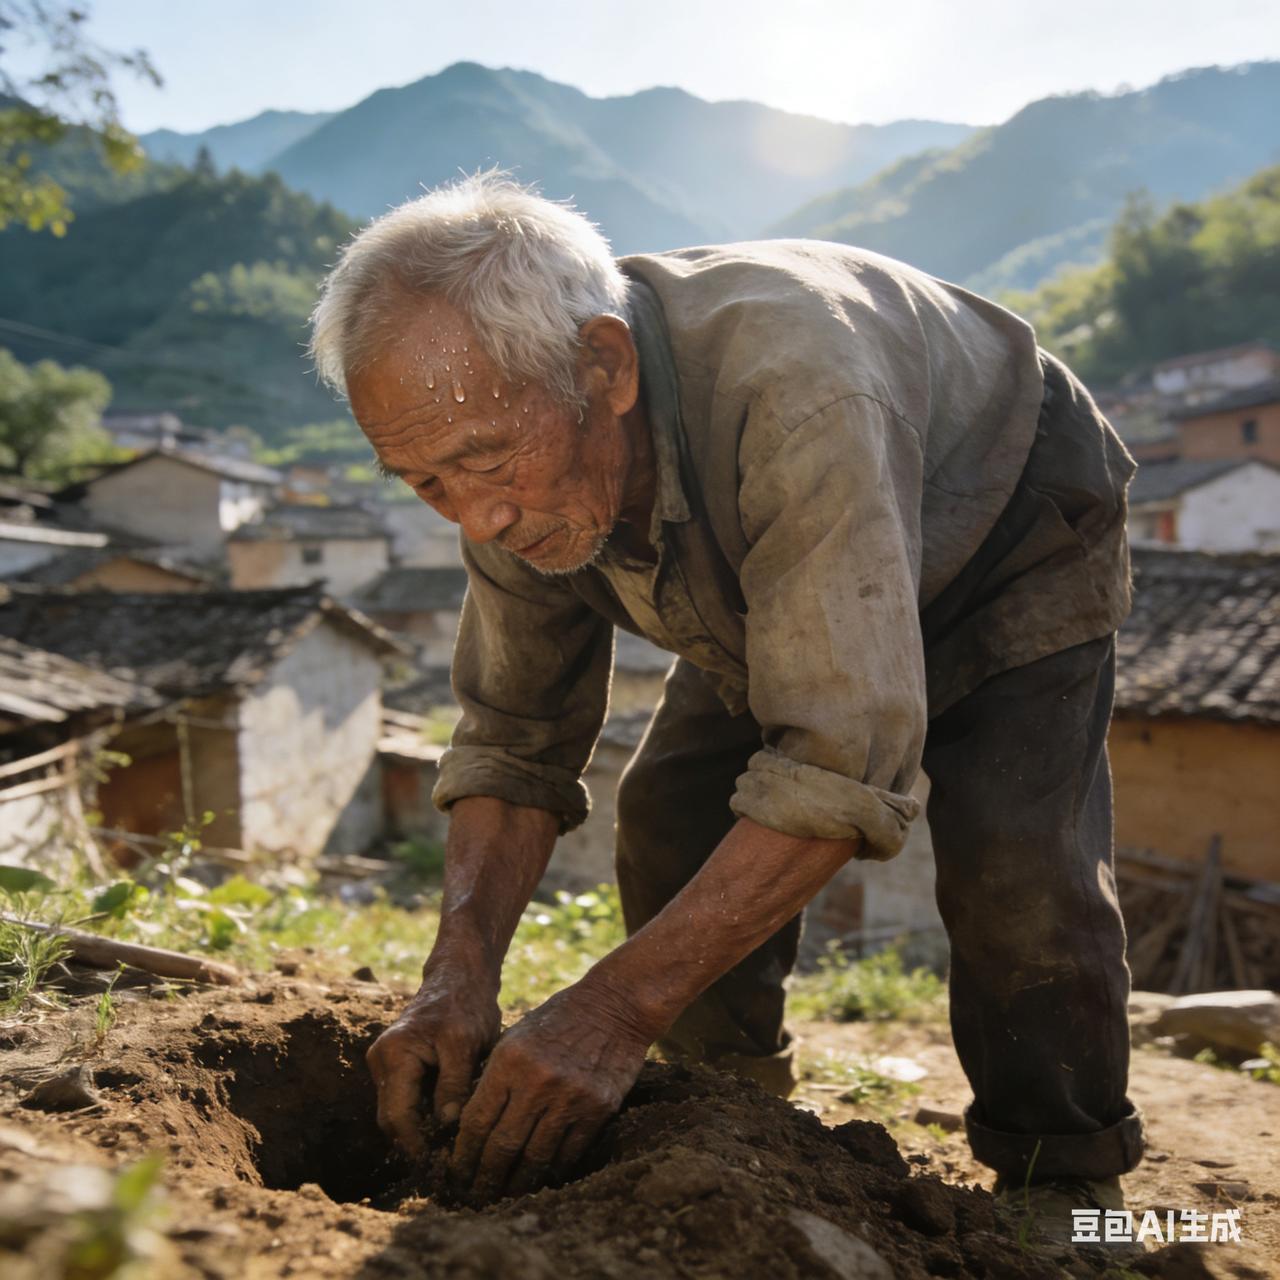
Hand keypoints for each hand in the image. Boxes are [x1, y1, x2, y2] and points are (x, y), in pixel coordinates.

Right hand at [366, 956, 500, 1157]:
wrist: (461, 977)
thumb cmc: (466, 1005)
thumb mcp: (466, 1044)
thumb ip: (454, 1084)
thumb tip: (447, 1126)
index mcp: (394, 1055)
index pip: (398, 1115)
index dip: (416, 1145)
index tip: (439, 1168)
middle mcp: (381, 1061)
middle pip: (392, 1119)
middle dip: (415, 1145)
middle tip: (445, 1169)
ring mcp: (386, 1063)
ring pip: (397, 1113)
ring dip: (417, 1133)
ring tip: (447, 1155)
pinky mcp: (397, 1066)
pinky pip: (404, 1101)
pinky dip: (420, 1117)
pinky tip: (445, 1131)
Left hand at [449, 978, 650, 1200]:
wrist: (614, 1005)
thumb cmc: (558, 1019)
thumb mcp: (516, 1037)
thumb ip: (496, 1078)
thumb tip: (471, 1125)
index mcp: (509, 1061)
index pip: (476, 1121)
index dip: (463, 1155)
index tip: (456, 1173)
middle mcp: (537, 1082)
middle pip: (502, 1147)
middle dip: (484, 1177)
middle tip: (475, 1197)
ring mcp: (570, 1097)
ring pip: (535, 1157)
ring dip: (518, 1183)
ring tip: (505, 1195)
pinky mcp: (598, 1108)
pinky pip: (569, 1152)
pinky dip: (553, 1169)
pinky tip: (543, 1177)